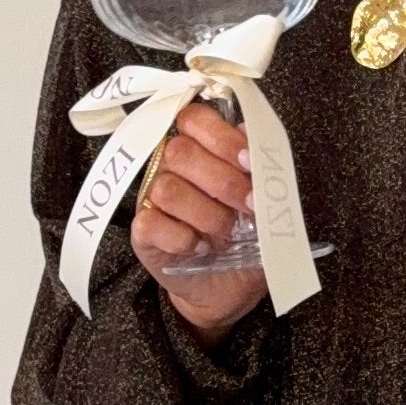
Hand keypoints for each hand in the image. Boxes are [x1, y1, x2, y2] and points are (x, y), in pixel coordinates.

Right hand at [132, 102, 268, 332]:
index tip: (249, 162)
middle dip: (223, 181)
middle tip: (248, 205)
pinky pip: (151, 223)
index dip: (221, 137)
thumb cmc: (245, 236)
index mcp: (199, 148)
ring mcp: (151, 198)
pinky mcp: (142, 232)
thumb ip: (259, 167)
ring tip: (227, 232)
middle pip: (179, 151)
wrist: (230, 285)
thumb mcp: (263, 200)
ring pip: (167, 188)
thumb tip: (254, 139)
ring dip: (207, 214)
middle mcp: (169, 167)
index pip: (195, 119)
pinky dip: (182, 238)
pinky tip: (200, 247)